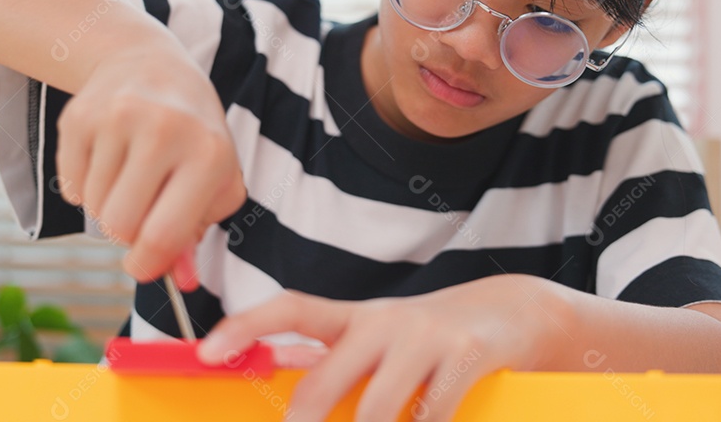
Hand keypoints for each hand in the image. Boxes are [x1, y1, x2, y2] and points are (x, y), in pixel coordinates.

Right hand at [55, 43, 246, 285]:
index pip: (164, 234)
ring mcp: (118, 119)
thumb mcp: (213, 178)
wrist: (149, 63)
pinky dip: (86, 186)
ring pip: (92, 209)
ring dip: (108, 205)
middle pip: (119, 227)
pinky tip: (109, 157)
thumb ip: (196, 234)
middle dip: (126, 233)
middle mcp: (165, 130)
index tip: (142, 269)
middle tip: (141, 210)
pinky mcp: (79, 116)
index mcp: (209, 153)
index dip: (148, 265)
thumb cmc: (191, 134)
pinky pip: (70, 187)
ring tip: (130, 173)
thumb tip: (179, 282)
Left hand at [197, 275, 564, 421]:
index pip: (292, 309)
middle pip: (326, 377)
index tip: (206, 351)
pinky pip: (432, 413)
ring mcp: (426, 337)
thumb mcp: (379, 337)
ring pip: (377, 408)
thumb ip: (335, 358)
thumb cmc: (431, 335)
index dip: (246, 327)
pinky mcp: (466, 356)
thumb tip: (276, 376)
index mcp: (356, 318)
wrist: (514, 312)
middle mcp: (386, 322)